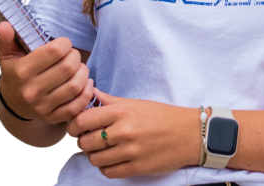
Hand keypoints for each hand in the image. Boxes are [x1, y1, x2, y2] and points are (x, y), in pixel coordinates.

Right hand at [0, 21, 92, 125]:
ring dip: (83, 73)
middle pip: (69, 68)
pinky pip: (77, 106)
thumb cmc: (16, 72)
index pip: (55, 51)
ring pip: (76, 86)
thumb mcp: (7, 55)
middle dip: (76, 57)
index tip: (63, 45)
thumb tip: (5, 25)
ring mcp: (42, 107)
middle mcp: (32, 91)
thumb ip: (5, 39)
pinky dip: (86, 93)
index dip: (65, 43)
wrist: (13, 103)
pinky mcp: (53, 118)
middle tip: (72, 56)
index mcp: (22, 72)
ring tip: (78, 68)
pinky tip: (84, 84)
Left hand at [67, 88, 201, 178]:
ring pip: (95, 159)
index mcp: (122, 111)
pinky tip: (113, 159)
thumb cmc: (162, 116)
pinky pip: (108, 172)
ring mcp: (130, 151)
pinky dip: (106, 167)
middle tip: (91, 140)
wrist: (189, 133)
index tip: (77, 128)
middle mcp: (124, 131)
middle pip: (85, 142)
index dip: (74, 126)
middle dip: (84, 142)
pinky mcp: (136, 167)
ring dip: (95, 156)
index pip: (83, 120)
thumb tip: (88, 91)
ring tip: (104, 150)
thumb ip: (110, 101)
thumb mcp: (136, 103)